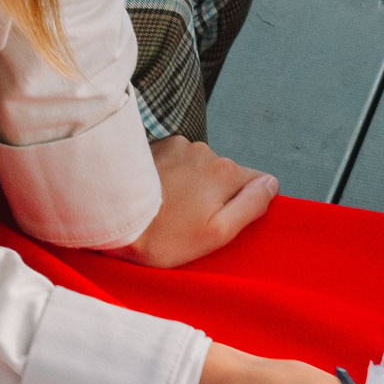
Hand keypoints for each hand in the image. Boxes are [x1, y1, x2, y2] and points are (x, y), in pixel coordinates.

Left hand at [114, 137, 276, 268]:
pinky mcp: (155, 146)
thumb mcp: (216, 233)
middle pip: (225, 175)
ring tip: (168, 208)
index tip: (221, 221)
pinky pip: (175, 161)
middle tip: (188, 220)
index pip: (256, 182)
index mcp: (226, 173)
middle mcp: (205, 151)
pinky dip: (170, 175)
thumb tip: (271, 184)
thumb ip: (250, 206)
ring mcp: (178, 146)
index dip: (244, 204)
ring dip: (190, 184)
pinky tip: (155, 195)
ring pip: (199, 167)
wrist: (111, 219)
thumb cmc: (164, 237)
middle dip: (214, 194)